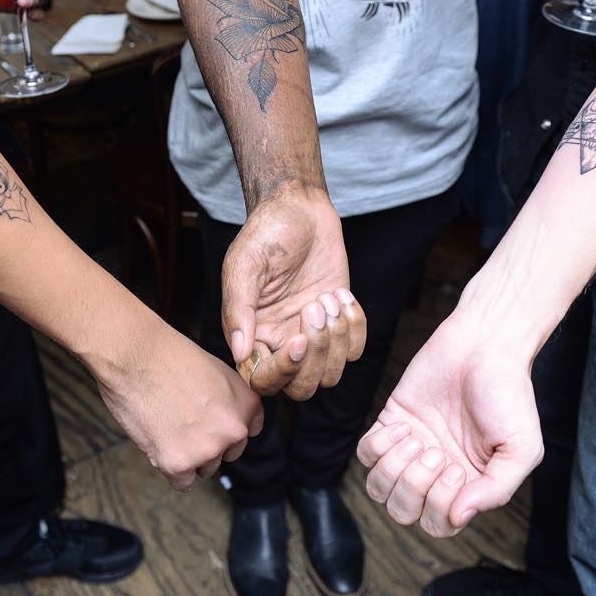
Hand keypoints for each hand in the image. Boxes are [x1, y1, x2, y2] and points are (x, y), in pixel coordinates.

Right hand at [93, 316, 262, 491]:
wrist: (136, 356)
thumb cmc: (172, 357)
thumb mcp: (218, 371)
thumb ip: (233, 402)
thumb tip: (237, 428)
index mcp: (247, 405)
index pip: (246, 434)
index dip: (223, 426)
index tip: (207, 417)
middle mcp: (234, 430)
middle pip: (226, 454)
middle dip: (207, 443)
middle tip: (181, 419)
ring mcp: (208, 449)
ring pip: (204, 468)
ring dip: (188, 456)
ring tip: (168, 425)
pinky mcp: (179, 464)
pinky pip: (182, 482)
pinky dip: (171, 468)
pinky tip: (161, 442)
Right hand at [223, 187, 365, 399]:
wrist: (299, 207)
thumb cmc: (266, 232)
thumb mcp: (245, 265)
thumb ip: (239, 310)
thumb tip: (240, 354)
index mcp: (253, 335)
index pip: (263, 380)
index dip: (283, 371)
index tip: (300, 339)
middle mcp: (281, 341)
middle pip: (300, 388)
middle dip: (316, 358)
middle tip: (315, 308)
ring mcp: (313, 334)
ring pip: (330, 375)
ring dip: (337, 341)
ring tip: (329, 297)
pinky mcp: (338, 321)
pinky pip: (355, 349)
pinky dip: (356, 326)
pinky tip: (342, 294)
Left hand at [356, 313, 541, 536]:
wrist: (485, 345)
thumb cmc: (509, 394)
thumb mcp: (522, 447)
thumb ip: (496, 489)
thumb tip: (459, 517)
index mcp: (467, 486)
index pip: (439, 523)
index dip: (440, 504)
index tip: (456, 467)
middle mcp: (435, 473)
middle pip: (404, 512)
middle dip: (414, 487)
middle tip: (436, 452)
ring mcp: (411, 448)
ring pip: (379, 489)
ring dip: (393, 469)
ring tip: (416, 438)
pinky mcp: (392, 421)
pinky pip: (365, 454)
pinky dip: (379, 445)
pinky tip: (404, 425)